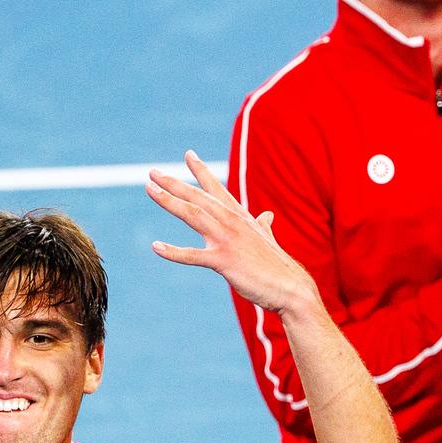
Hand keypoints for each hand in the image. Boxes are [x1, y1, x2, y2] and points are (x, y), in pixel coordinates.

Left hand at [149, 152, 321, 314]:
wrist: (291, 288)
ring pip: (193, 215)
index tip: (188, 155)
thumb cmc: (277, 266)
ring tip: (150, 190)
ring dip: (169, 201)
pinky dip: (174, 251)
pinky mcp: (224, 261)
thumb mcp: (268, 239)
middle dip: (174, 183)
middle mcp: (233, 223)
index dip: (201, 171)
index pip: (217, 189)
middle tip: (153, 172)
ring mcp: (228, 240)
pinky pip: (193, 255)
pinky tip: (156, 246)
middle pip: (199, 197)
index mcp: (241, 217)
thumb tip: (267, 215)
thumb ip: (263, 225)